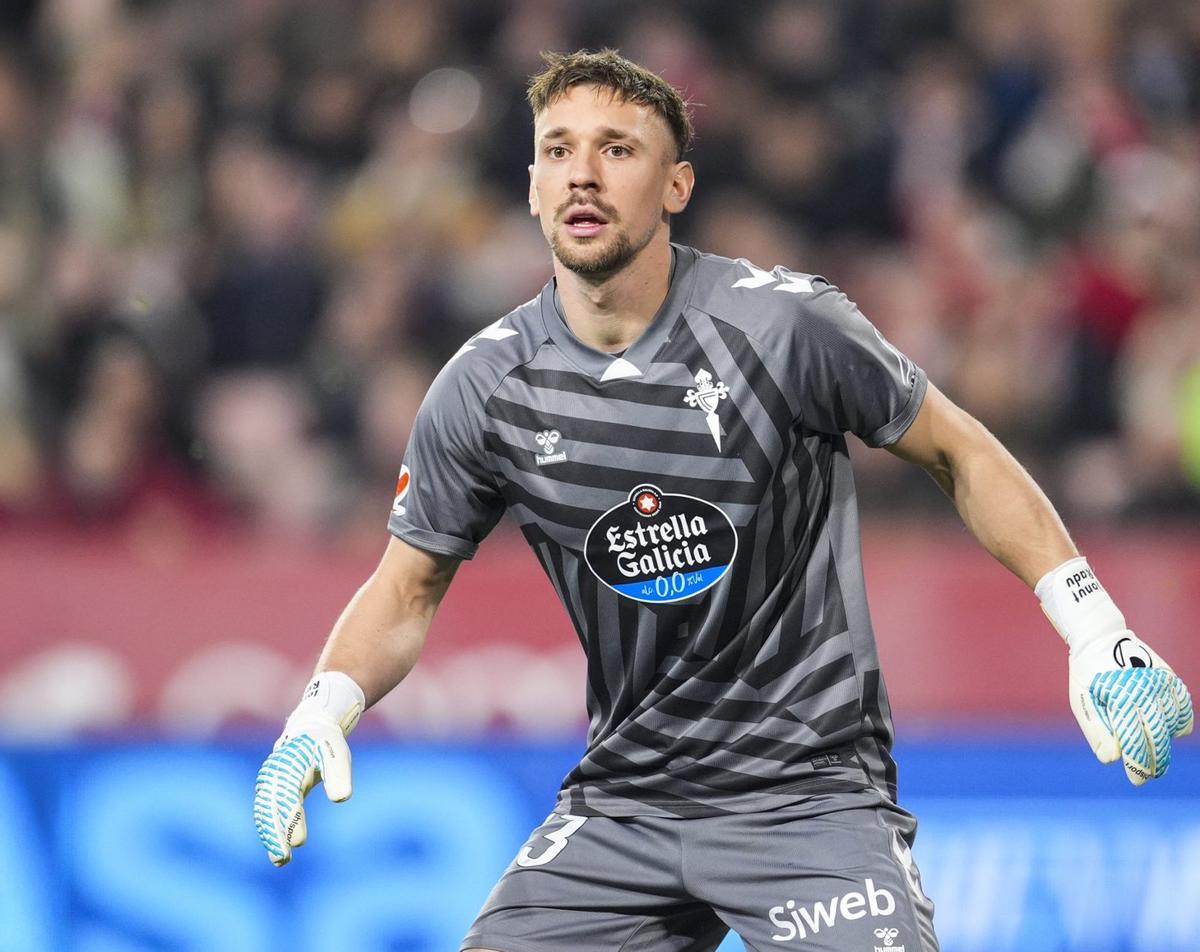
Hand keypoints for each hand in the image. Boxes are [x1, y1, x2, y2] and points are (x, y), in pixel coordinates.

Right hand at [253, 711, 352, 865]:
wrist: (310, 728)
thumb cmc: (327, 743)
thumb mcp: (337, 754)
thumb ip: (338, 775)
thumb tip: (341, 798)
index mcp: (291, 763)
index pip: (289, 795)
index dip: (292, 819)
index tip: (299, 841)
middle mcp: (274, 774)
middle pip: (271, 807)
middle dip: (275, 833)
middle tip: (283, 859)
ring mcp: (268, 781)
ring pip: (265, 812)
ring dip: (270, 835)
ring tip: (280, 860)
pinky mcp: (269, 788)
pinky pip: (265, 811)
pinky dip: (269, 828)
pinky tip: (276, 848)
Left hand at [1068, 630, 1192, 784]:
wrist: (1100, 638)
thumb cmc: (1087, 675)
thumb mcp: (1081, 702)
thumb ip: (1096, 731)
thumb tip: (1112, 759)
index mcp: (1118, 698)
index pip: (1133, 742)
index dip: (1137, 766)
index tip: (1137, 781)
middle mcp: (1143, 691)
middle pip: (1158, 738)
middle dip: (1156, 762)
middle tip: (1150, 775)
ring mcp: (1159, 683)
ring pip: (1173, 724)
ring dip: (1165, 742)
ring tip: (1154, 750)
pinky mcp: (1169, 677)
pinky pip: (1183, 708)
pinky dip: (1178, 722)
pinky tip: (1168, 730)